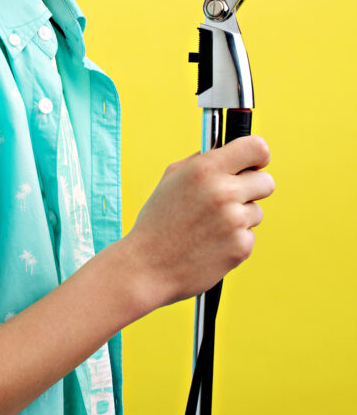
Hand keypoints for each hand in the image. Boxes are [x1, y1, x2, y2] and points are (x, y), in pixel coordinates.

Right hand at [123, 135, 273, 313]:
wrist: (147, 266)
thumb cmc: (158, 221)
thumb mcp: (171, 178)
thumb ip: (202, 160)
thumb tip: (227, 151)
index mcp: (205, 169)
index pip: (256, 148)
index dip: (259, 155)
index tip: (256, 163)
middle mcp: (223, 192)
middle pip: (266, 182)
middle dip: (253, 188)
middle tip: (233, 197)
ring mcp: (234, 221)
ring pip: (257, 211)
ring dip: (241, 217)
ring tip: (210, 226)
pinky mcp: (241, 247)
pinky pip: (249, 236)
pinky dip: (234, 240)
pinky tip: (210, 243)